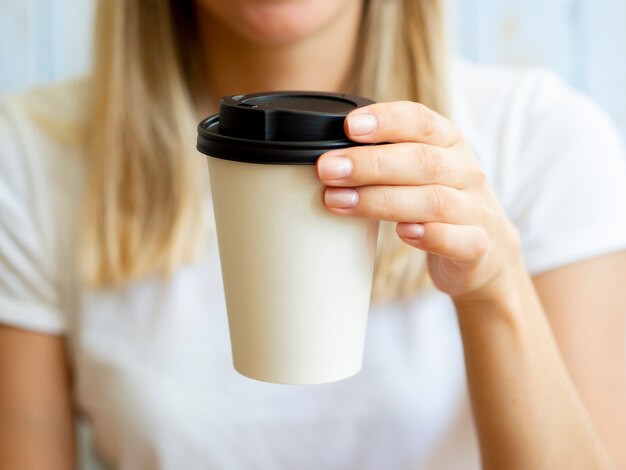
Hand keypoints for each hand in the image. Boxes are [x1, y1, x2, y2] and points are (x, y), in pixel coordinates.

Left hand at [317, 101, 521, 300]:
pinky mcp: (479, 247)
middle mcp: (465, 171)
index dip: (386, 120)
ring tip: (340, 202)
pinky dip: (431, 236)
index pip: (420, 120)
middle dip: (369, 163)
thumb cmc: (438, 205)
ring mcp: (475, 209)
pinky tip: (402, 233)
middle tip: (327, 169)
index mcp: (449, 143)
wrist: (487, 253)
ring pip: (433, 200)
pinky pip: (459, 239)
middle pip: (420, 160)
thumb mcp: (419, 171)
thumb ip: (384, 158)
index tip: (349, 126)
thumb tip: (326, 156)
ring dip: (382, 200)